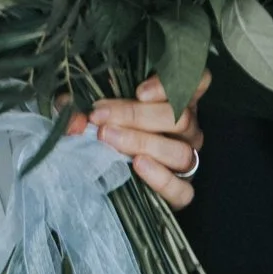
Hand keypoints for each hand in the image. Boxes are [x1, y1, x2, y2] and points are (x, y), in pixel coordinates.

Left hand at [71, 72, 206, 209]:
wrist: (105, 173)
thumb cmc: (103, 127)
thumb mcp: (91, 110)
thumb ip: (81, 107)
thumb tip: (75, 118)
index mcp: (174, 100)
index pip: (197, 82)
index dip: (173, 84)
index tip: (140, 91)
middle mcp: (188, 128)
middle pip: (180, 118)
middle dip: (137, 116)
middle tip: (102, 118)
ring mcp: (188, 159)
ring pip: (181, 151)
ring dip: (143, 143)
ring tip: (111, 139)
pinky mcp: (182, 191)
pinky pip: (183, 190)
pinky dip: (162, 178)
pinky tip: (139, 166)